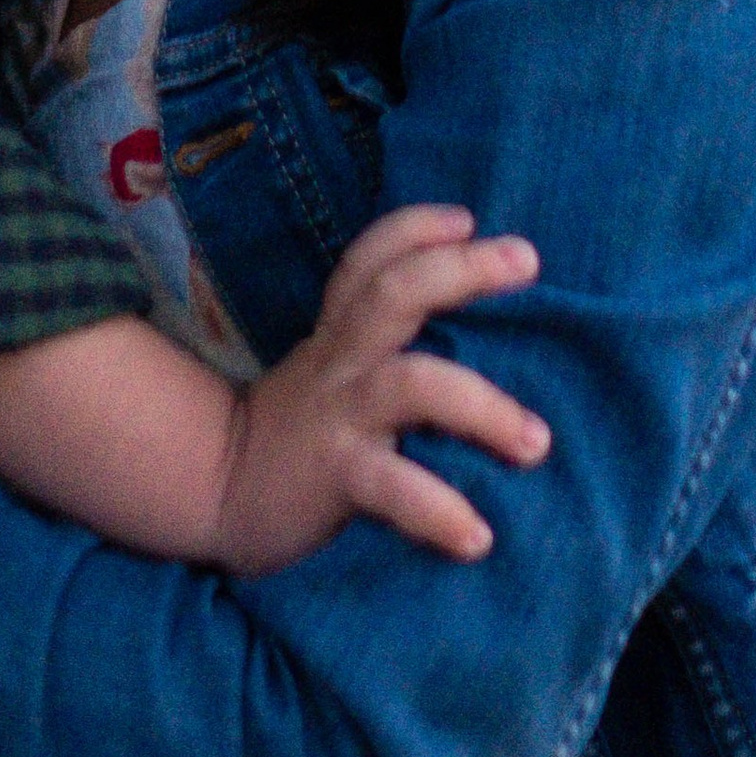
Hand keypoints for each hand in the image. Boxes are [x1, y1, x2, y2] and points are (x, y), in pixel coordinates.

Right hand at [215, 206, 548, 575]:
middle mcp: (339, 360)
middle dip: (462, 269)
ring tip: (536, 443)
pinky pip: (393, 487)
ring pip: (412, 383)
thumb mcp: (330, 373)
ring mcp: (338, 414)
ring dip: (484, 407)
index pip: (368, 261)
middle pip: (394, 293)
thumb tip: (481, 337)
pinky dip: (439, 511)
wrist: (219, 493)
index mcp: (338, 334)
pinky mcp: (335, 476)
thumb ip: (380, 348)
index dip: (414, 229)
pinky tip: (476, 538)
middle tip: (527, 259)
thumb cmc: (299, 431)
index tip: (467, 218)